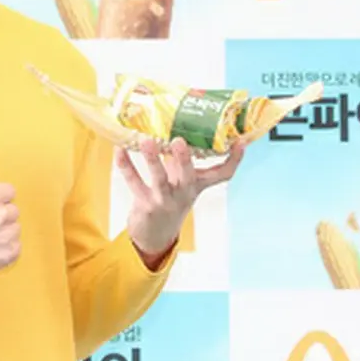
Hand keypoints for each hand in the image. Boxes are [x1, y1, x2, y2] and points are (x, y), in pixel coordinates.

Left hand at [116, 136, 245, 261]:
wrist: (155, 233)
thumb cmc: (171, 198)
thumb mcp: (185, 181)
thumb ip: (186, 159)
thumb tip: (182, 126)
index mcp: (196, 184)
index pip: (223, 174)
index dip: (234, 160)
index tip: (240, 143)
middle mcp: (183, 192)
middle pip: (188, 176)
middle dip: (184, 158)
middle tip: (178, 140)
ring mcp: (164, 200)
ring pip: (159, 179)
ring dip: (152, 160)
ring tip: (146, 140)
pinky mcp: (145, 204)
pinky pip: (134, 182)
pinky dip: (125, 165)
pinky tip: (119, 149)